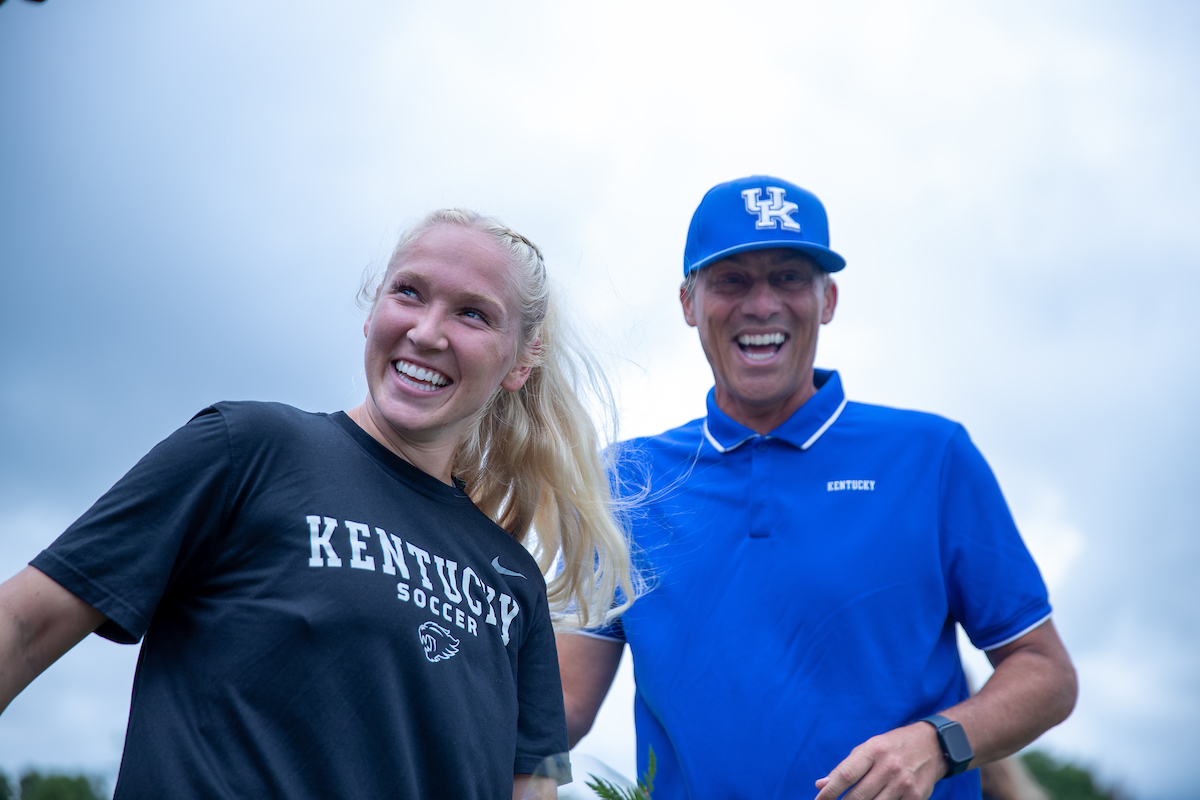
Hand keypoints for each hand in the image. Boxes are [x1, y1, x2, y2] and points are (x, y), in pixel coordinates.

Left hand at [814, 722, 947, 799]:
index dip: (829, 792)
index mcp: (873, 750)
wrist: (933, 745)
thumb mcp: (868, 748)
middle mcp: (889, 766)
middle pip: (859, 796)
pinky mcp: (916, 797)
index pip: (846, 775)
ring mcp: (904, 783)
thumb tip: (821, 785)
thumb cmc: (892, 747)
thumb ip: (845, 767)